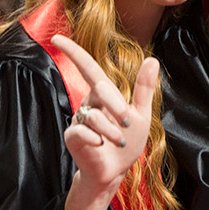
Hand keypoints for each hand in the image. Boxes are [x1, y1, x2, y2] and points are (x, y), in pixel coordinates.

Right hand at [53, 35, 156, 195]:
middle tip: (127, 124)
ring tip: (119, 142)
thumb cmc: (127, 144)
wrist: (115, 172)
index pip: (87, 67)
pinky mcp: (72, 136)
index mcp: (102, 95)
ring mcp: (78, 120)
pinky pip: (84, 132)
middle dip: (117, 106)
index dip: (72, 51)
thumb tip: (152, 59)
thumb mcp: (141, 115)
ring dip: (112, 131)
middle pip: (99, 89)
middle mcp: (87, 103)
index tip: (56, 37)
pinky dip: (97, 140)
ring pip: (95, 115)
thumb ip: (143, 89)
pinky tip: (100, 146)